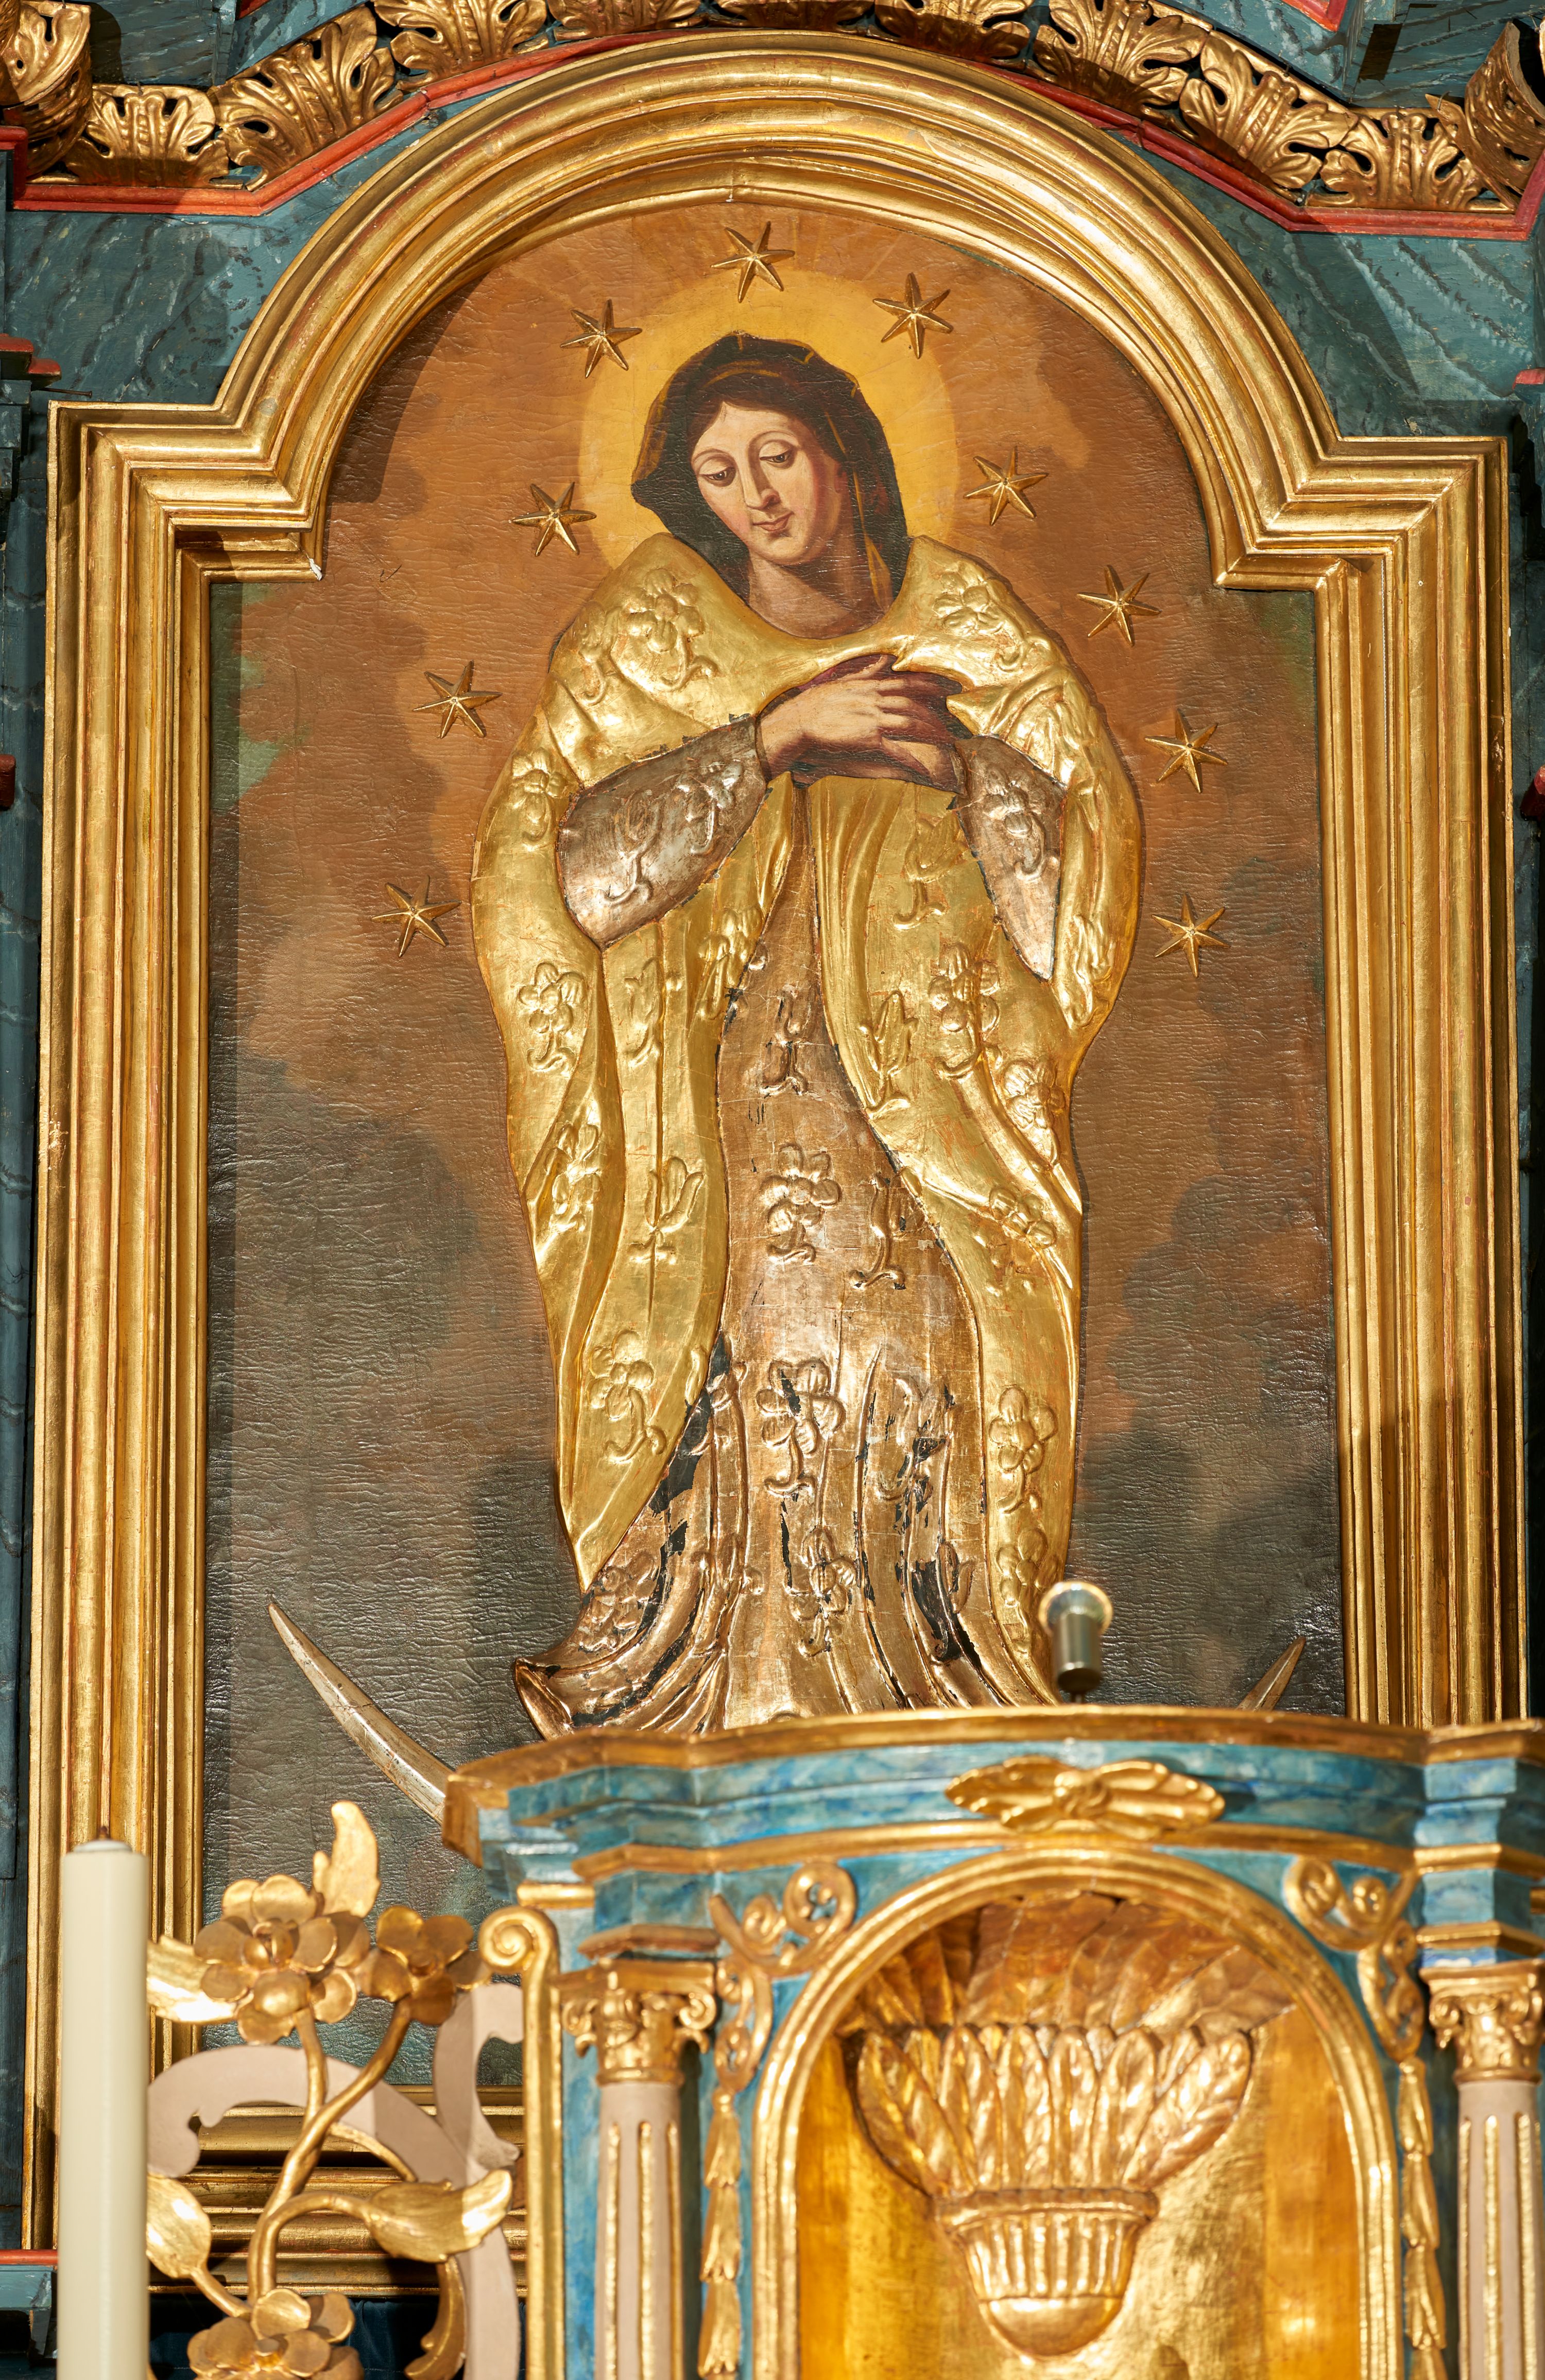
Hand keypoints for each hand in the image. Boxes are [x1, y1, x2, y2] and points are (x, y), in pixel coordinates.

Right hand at [758, 656, 961, 787]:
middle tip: (956, 721)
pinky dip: (912, 760)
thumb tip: (884, 660)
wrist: (798, 722)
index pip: (908, 681)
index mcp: (870, 686)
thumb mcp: (842, 681)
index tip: (953, 685)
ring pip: (911, 723)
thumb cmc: (816, 704)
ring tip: (948, 740)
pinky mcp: (867, 739)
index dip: (934, 683)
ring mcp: (873, 719)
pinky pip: (896, 750)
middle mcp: (875, 700)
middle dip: (938, 713)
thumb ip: (867, 672)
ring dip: (932, 732)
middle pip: (914, 704)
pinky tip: (924, 769)